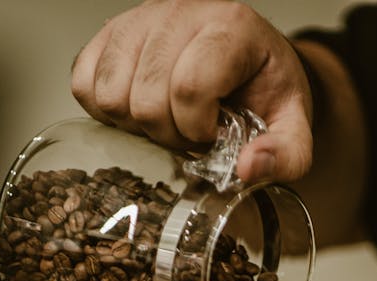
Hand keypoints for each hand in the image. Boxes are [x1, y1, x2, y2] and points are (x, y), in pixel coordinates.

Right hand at [71, 0, 312, 183]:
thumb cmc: (264, 92)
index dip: (196, 128)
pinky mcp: (109, 33)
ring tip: (165, 121)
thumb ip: (285, 156)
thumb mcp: (293, 128)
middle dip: (167, 134)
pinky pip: (83, 82)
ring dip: (135, 124)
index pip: (190, 86)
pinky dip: (105, 110)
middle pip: (145, 98)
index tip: (212, 134)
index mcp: (231, 28)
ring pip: (108, 93)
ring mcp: (139, 18)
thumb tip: (248, 168)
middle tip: (189, 133)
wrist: (247, 62)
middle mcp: (180, 11)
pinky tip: (137, 109)